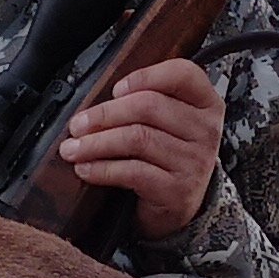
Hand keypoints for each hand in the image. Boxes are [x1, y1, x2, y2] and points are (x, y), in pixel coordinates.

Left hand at [59, 59, 223, 242]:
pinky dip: (103, 169)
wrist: (178, 203)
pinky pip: (133, 172)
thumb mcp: (166, 122)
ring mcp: (194, 161)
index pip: (182, 74)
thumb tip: (96, 104)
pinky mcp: (178, 189)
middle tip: (78, 125)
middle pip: (149, 106)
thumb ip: (143, 101)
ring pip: (137, 139)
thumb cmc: (166, 155)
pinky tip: (86, 169)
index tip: (116, 90)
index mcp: (205, 103)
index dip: (145, 76)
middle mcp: (205, 129)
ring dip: (96, 143)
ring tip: (73, 148)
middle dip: (105, 114)